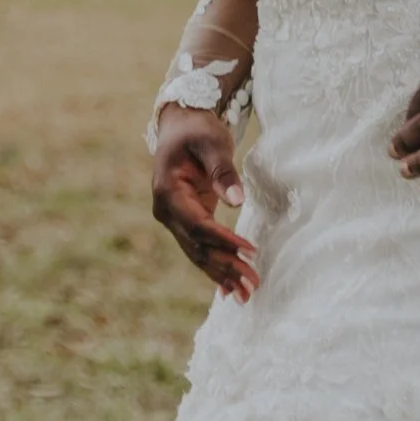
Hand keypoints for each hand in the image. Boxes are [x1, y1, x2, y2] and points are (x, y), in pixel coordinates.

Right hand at [151, 111, 258, 298]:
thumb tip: (236, 201)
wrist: (181, 125)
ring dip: (222, 274)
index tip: (250, 251)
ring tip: (247, 295)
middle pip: (197, 246)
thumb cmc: (198, 131)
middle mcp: (165, 211)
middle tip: (253, 285)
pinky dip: (216, 269)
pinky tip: (229, 291)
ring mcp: (174, 220)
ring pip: (198, 254)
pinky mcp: (186, 222)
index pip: (198, 225)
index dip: (224, 240)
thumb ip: (223, 171)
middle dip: (226, 267)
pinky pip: (200, 249)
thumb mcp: (212, 143)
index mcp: (168, 192)